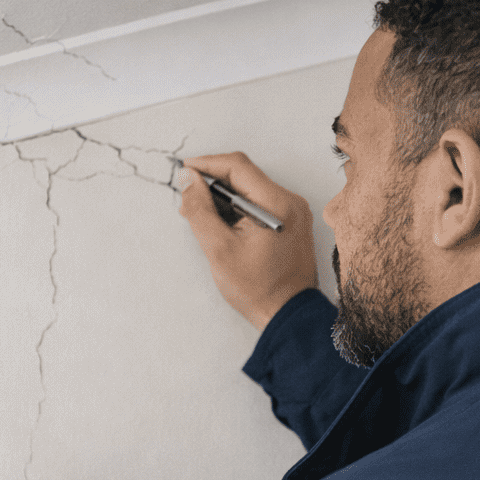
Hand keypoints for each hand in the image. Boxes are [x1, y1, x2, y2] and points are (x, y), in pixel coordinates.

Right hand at [179, 152, 317, 330]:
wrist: (288, 315)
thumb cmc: (258, 289)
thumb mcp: (219, 249)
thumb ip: (200, 210)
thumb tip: (189, 180)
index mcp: (277, 204)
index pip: (238, 166)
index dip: (207, 164)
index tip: (185, 171)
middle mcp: (290, 202)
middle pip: (245, 175)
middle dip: (213, 182)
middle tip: (188, 197)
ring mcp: (293, 212)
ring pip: (251, 189)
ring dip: (224, 196)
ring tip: (201, 215)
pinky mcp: (290, 222)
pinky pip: (260, 202)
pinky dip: (238, 207)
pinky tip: (221, 224)